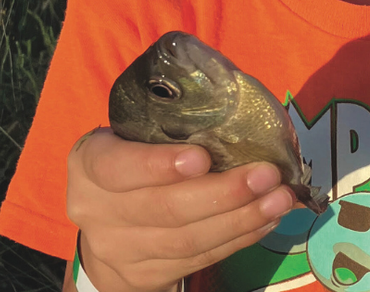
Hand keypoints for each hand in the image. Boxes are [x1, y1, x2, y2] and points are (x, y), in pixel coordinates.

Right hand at [66, 129, 297, 291]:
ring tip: (280, 199)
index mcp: (90, 162)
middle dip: (222, 193)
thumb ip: (172, 120)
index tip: (203, 157)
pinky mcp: (144, 278)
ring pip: (185, 241)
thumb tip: (238, 96)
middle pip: (162, 209)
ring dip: (240, 220)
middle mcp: (95, 210)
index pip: (116, 166)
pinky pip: (197, 260)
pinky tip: (266, 220)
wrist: (107, 223)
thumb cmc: (135, 156)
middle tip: (267, 175)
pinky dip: (237, 239)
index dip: (158, 164)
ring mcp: (118, 251)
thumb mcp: (135, 132)